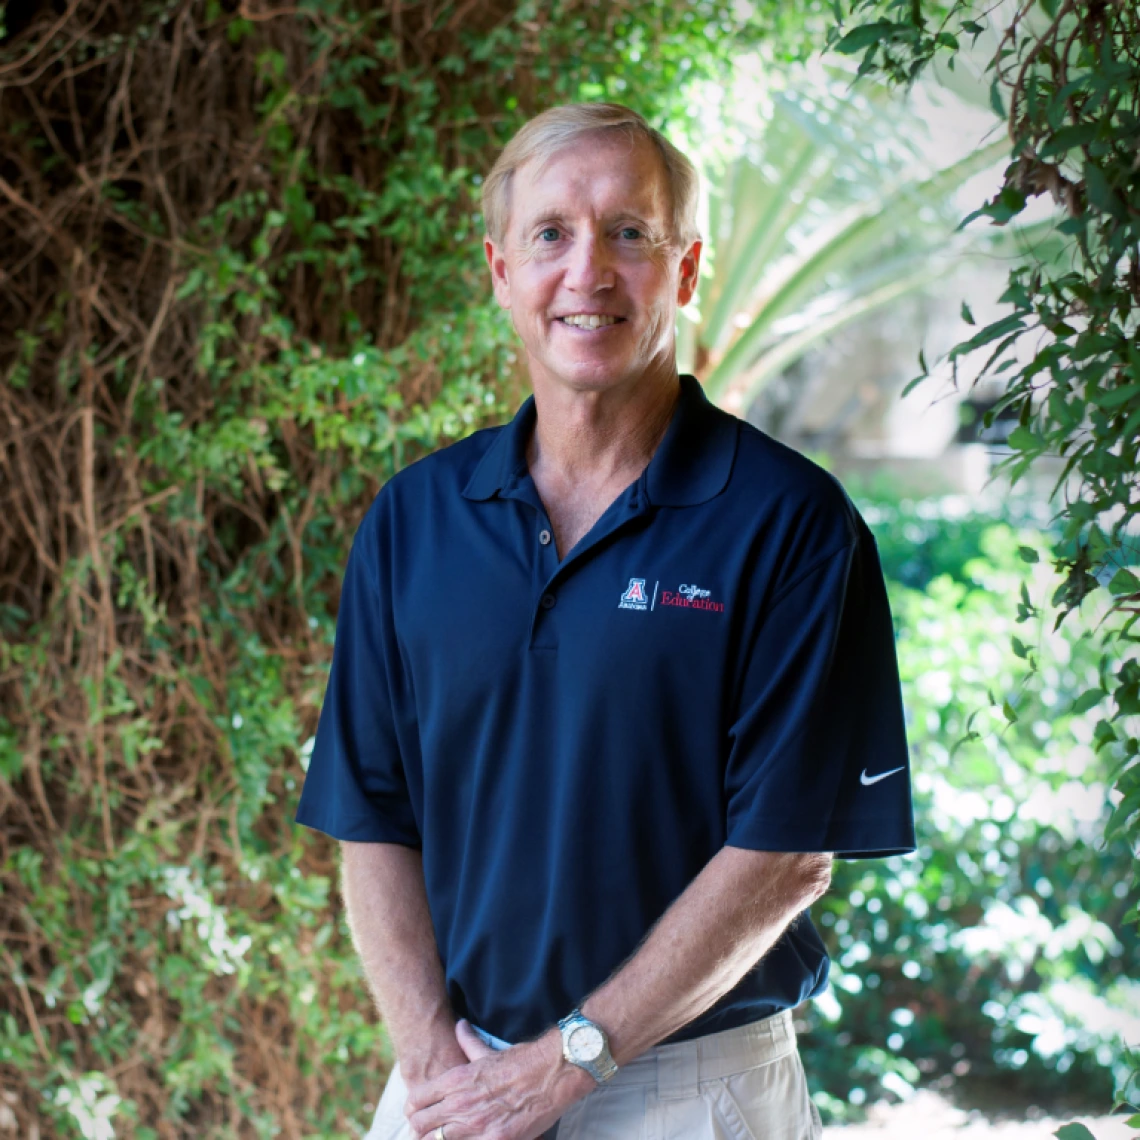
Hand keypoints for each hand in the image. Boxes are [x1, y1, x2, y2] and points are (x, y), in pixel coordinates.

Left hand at [404, 1020, 592, 1139]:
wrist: (551, 1072)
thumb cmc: (520, 1060)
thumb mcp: (488, 1050)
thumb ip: (468, 1041)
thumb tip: (459, 1026)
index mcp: (456, 1080)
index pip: (416, 1101)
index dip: (413, 1109)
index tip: (417, 1112)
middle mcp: (460, 1104)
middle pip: (420, 1126)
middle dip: (420, 1129)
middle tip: (429, 1129)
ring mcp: (476, 1126)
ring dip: (439, 1139)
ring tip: (446, 1136)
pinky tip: (471, 1138)